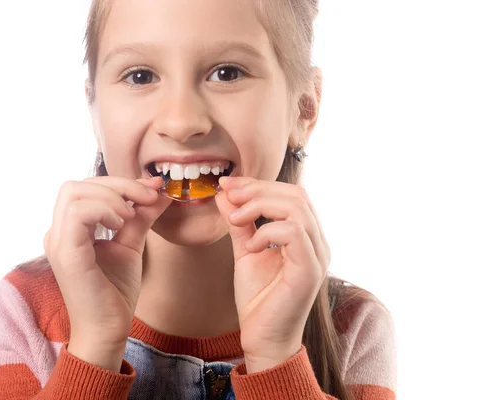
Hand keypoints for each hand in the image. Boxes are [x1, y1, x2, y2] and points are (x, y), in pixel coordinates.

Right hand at [43, 176, 170, 370]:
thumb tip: (161, 192)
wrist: (108, 330)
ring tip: (130, 216)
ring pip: (73, 192)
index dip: (120, 183)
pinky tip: (121, 224)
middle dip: (117, 184)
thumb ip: (141, 217)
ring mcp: (58, 242)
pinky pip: (77, 213)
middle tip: (146, 198)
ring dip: (110, 196)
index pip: (86, 188)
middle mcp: (58, 232)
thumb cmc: (114, 293)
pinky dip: (103, 209)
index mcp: (70, 230)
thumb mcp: (131, 244)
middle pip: (77, 185)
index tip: (152, 189)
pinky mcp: (66, 253)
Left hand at [215, 176, 330, 372]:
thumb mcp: (245, 250)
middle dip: (257, 189)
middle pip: (296, 194)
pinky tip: (251, 245)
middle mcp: (317, 242)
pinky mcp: (310, 270)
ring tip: (235, 219)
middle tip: (228, 195)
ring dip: (259, 206)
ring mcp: (317, 255)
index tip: (226, 184)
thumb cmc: (258, 298)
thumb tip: (224, 193)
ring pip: (297, 207)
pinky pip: (294, 232)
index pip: (289, 194)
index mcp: (305, 235)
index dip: (257, 184)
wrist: (263, 337)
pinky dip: (267, 231)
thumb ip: (239, 222)